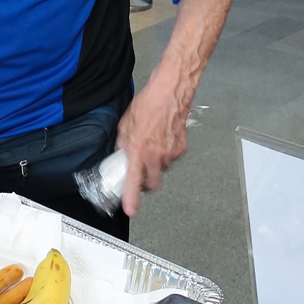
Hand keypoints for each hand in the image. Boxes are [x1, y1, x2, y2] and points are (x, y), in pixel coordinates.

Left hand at [113, 82, 190, 216]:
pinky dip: (165, 154)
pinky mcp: (181, 149)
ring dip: (154, 165)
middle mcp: (156, 155)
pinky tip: (161, 140)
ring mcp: (171, 154)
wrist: (170, 93)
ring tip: (151, 146)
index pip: (134, 181)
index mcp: (138, 150)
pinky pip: (171, 159)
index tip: (130, 209)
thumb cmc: (149, 104)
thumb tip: (121, 153)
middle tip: (139, 173)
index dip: (132, 198)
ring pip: (161, 170)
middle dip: (145, 183)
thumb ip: (123, 143)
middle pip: (152, 184)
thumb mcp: (125, 124)